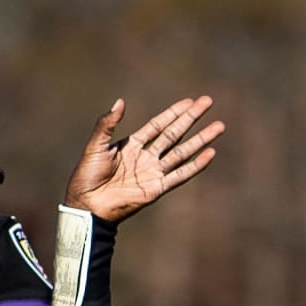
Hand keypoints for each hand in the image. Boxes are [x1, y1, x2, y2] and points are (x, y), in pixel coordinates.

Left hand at [64, 96, 222, 223]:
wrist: (87, 205)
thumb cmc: (86, 176)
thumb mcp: (95, 146)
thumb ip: (107, 124)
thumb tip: (120, 101)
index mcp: (131, 145)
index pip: (157, 125)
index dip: (173, 113)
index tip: (190, 101)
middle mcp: (145, 157)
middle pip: (174, 134)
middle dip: (191, 119)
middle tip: (208, 102)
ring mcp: (153, 173)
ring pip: (182, 152)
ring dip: (201, 139)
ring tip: (219, 126)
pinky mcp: (157, 189)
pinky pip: (180, 175)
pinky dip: (196, 165)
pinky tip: (210, 153)